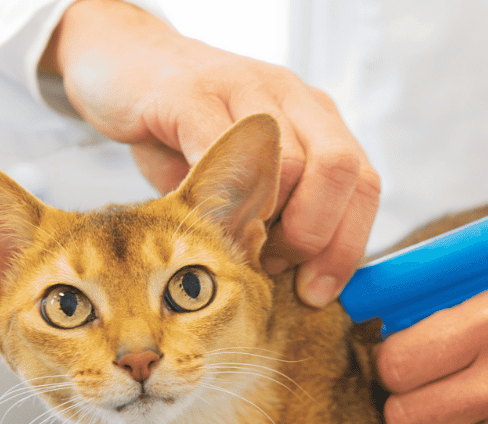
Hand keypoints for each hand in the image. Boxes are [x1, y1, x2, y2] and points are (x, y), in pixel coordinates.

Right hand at [39, 0, 379, 306]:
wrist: (124, 67)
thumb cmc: (188, 136)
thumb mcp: (244, 180)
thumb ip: (275, 221)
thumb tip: (297, 283)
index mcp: (317, 121)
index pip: (363, 185)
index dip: (346, 248)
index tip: (316, 292)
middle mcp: (293, 98)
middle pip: (340, 170)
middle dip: (312, 236)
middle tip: (272, 264)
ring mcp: (246, 89)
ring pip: (289, 165)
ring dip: (264, 224)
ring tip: (233, 240)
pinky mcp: (193, 94)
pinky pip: (223, 152)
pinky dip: (218, 199)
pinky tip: (202, 216)